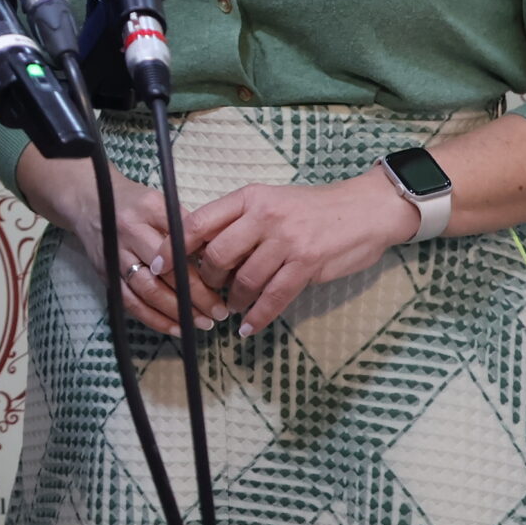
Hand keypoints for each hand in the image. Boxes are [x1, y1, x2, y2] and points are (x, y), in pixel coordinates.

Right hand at [17, 148, 229, 337]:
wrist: (88, 202)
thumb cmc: (133, 203)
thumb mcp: (160, 202)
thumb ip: (185, 227)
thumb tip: (215, 258)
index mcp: (148, 209)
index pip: (181, 241)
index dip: (203, 266)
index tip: (225, 284)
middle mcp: (129, 231)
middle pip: (166, 269)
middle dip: (196, 294)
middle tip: (219, 311)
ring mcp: (115, 254)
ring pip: (148, 290)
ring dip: (177, 311)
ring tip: (202, 323)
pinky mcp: (107, 273)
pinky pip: (131, 303)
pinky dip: (154, 319)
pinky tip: (176, 328)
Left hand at [179, 173, 418, 334]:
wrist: (365, 210)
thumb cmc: (314, 209)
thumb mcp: (271, 202)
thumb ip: (240, 221)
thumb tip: (203, 251)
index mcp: (249, 198)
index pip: (198, 221)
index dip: (174, 247)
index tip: (160, 266)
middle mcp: (264, 216)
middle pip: (216, 255)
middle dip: (206, 280)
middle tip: (208, 292)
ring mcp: (286, 240)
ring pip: (243, 280)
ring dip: (233, 300)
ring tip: (232, 308)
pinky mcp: (307, 264)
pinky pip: (273, 297)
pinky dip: (257, 316)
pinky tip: (249, 326)